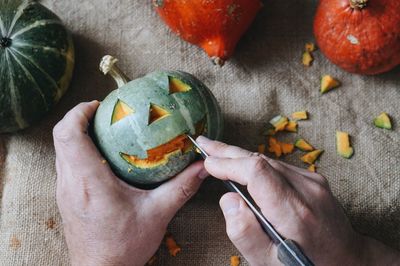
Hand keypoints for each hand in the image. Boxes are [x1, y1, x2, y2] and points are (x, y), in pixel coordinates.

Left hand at [53, 101, 207, 265]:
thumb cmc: (124, 246)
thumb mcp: (158, 214)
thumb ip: (181, 187)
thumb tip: (200, 167)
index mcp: (90, 182)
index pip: (69, 135)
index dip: (79, 113)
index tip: (98, 105)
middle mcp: (72, 183)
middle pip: (61, 137)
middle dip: (79, 118)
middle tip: (105, 113)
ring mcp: (66, 190)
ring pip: (62, 150)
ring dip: (77, 134)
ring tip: (105, 129)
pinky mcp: (67, 197)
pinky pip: (66, 163)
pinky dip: (79, 150)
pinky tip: (103, 156)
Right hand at [198, 136, 399, 265]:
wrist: (346, 258)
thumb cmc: (305, 264)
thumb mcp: (268, 262)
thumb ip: (245, 233)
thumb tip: (228, 199)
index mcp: (294, 213)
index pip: (257, 172)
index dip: (229, 163)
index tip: (208, 163)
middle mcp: (307, 190)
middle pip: (261, 160)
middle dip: (228, 152)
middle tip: (204, 144)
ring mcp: (313, 181)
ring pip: (268, 160)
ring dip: (240, 156)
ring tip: (216, 152)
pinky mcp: (313, 179)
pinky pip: (277, 166)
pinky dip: (255, 163)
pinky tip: (241, 163)